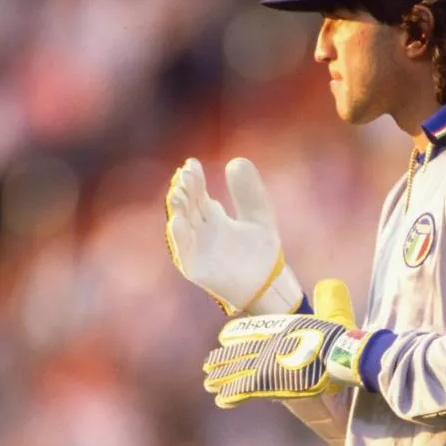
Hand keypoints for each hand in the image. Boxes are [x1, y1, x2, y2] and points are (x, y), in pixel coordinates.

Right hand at [165, 157, 303, 315]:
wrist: (269, 285)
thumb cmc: (263, 253)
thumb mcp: (259, 215)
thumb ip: (249, 192)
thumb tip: (236, 160)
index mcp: (214, 218)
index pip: (198, 193)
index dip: (194, 179)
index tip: (192, 164)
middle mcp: (201, 232)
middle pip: (187, 206)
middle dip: (185, 190)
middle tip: (186, 174)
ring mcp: (197, 249)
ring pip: (181, 225)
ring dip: (177, 209)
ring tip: (177, 193)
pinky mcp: (196, 268)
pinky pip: (183, 251)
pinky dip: (179, 237)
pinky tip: (178, 221)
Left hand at [203, 279, 373, 407]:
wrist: (336, 353)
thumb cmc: (337, 338)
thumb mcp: (329, 316)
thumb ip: (324, 306)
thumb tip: (328, 286)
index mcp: (279, 330)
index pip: (251, 331)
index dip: (236, 335)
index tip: (223, 337)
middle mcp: (268, 345)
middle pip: (239, 353)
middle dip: (223, 360)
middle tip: (208, 364)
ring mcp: (265, 363)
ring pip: (236, 371)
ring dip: (221, 378)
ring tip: (208, 383)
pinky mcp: (267, 381)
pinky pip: (243, 390)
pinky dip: (231, 395)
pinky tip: (220, 400)